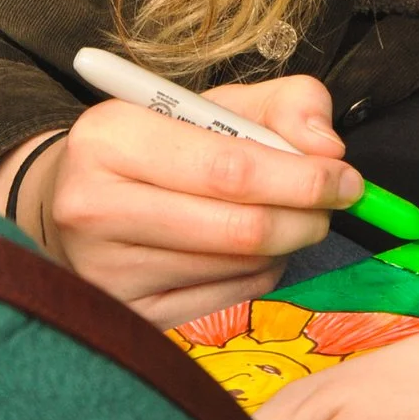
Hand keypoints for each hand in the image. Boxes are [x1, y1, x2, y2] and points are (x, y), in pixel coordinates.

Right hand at [0, 76, 360, 326]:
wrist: (72, 200)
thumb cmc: (155, 145)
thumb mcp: (210, 104)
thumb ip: (282, 105)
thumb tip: (328, 148)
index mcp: (110, 137)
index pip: (230, 167)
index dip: (303, 177)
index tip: (347, 179)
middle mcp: (95, 207)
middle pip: (241, 228)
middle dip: (307, 218)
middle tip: (330, 205)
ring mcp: (108, 272)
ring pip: (240, 268)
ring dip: (282, 245)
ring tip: (274, 218)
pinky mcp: (130, 315)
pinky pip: (229, 300)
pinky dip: (257, 274)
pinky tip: (242, 252)